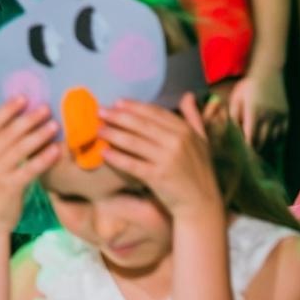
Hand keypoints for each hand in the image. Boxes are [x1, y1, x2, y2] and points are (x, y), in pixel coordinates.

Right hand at [0, 97, 60, 232]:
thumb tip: (17, 120)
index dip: (9, 109)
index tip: (24, 98)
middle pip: (10, 132)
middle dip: (30, 118)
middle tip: (46, 108)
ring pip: (22, 148)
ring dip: (40, 134)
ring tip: (55, 125)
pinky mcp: (11, 187)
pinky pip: (31, 168)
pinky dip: (44, 158)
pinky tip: (56, 150)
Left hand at [100, 94, 221, 219]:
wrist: (201, 204)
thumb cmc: (199, 171)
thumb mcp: (202, 140)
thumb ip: (193, 116)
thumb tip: (187, 95)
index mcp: (185, 130)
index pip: (155, 112)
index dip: (134, 107)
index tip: (117, 102)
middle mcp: (176, 141)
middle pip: (141, 124)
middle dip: (118, 116)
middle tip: (100, 111)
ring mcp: (167, 159)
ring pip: (134, 142)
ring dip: (113, 134)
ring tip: (98, 129)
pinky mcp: (158, 177)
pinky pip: (132, 164)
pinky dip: (117, 158)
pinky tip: (104, 152)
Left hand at [227, 67, 288, 148]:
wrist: (268, 72)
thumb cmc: (248, 86)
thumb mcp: (236, 98)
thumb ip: (233, 116)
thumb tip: (234, 133)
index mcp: (253, 112)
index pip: (250, 138)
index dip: (247, 148)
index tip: (243, 153)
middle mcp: (267, 116)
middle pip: (263, 142)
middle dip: (256, 150)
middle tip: (251, 156)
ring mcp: (279, 116)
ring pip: (274, 140)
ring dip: (267, 146)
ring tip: (261, 150)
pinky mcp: (286, 115)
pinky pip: (283, 133)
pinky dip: (277, 140)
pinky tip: (271, 141)